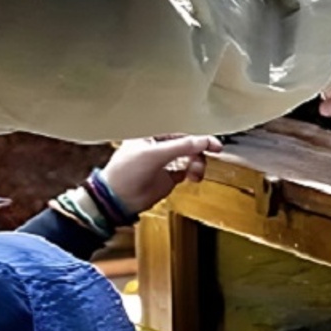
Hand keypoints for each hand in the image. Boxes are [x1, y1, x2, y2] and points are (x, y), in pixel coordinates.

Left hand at [98, 135, 223, 214]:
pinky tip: (192, 176)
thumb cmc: (125, 173)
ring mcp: (163, 162)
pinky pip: (186, 171)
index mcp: (151, 134)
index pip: (179, 130)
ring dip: (197, 163)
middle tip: (211, 154)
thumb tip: (203, 141)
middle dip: (199, 150)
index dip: (197, 135)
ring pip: (189, 157)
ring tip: (195, 173)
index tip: (213, 143)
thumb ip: (182, 146)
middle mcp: (158, 146)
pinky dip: (192, 172)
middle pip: (187, 143)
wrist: (117, 200)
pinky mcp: (166, 178)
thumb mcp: (155, 154)